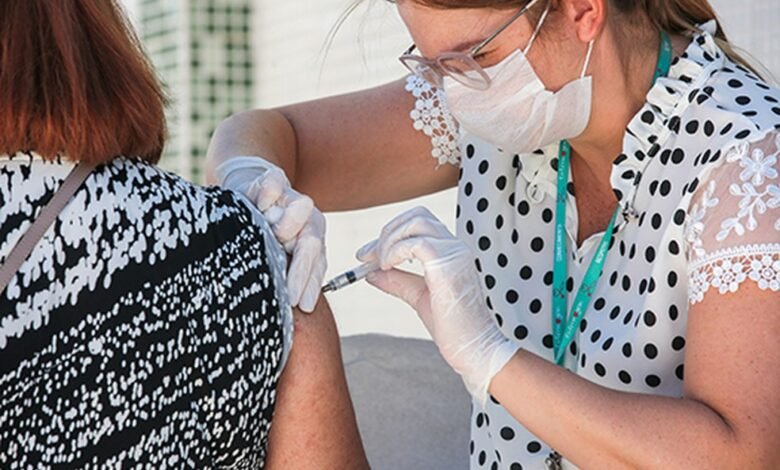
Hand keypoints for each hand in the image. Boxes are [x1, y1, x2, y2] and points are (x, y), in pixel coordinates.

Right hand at [216, 156, 326, 312]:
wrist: (248, 188)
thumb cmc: (261, 232)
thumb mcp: (274, 255)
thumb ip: (286, 273)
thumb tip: (297, 307)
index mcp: (311, 239)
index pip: (316, 264)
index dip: (310, 284)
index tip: (304, 306)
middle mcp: (307, 219)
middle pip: (310, 243)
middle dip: (300, 269)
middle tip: (289, 295)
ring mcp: (290, 198)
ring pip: (298, 213)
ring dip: (287, 226)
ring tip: (271, 241)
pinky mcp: (272, 179)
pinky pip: (273, 186)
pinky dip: (267, 195)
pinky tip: (261, 204)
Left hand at [356, 206, 519, 405]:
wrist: (474, 349)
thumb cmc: (453, 328)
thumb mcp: (418, 297)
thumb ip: (397, 281)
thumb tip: (371, 272)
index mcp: (452, 252)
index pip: (419, 224)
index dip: (390, 233)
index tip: (367, 254)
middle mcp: (456, 247)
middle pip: (416, 216)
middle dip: (386, 232)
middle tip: (367, 256)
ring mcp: (455, 253)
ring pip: (415, 223)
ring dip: (389, 240)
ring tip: (381, 264)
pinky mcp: (448, 265)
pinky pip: (415, 243)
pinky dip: (394, 251)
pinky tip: (388, 267)